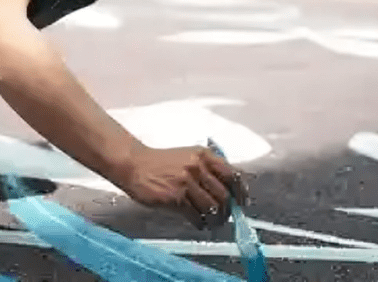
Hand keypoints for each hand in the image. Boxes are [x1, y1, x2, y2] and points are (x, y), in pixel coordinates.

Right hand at [120, 145, 249, 229]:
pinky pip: (196, 216)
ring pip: (212, 207)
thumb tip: (228, 191)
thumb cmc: (162, 163)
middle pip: (224, 194)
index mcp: (204, 155)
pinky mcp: (176, 197)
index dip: (240, 192)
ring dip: (215, 220)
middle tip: (223, 218)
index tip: (242, 203)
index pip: (232, 174)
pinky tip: (198, 223)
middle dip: (227, 211)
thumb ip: (207, 169)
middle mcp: (198, 166)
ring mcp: (187, 181)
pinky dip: (200, 223)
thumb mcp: (188, 157)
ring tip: (211, 223)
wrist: (136, 165)